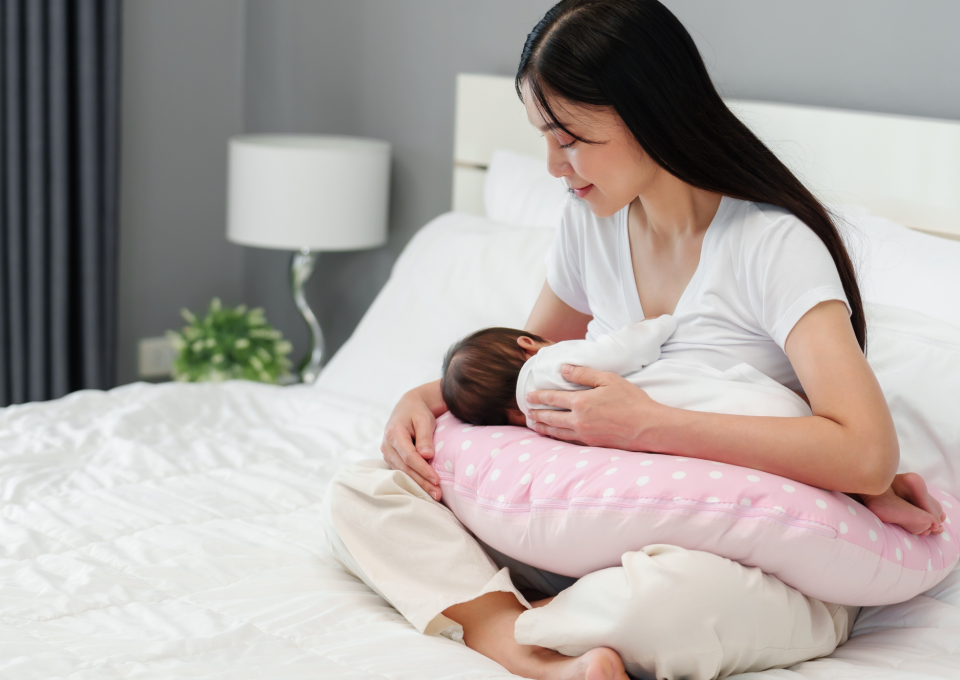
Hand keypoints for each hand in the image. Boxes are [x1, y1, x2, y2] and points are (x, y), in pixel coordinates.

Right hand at [381, 388, 441, 500]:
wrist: (408, 407)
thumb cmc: (418, 412)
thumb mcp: (424, 419)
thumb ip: (425, 437)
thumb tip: (426, 456)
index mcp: (394, 433)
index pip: (409, 456)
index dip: (423, 469)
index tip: (437, 479)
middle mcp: (387, 445)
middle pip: (405, 468)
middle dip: (422, 482)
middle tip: (438, 494)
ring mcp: (387, 453)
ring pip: (402, 473)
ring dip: (419, 485)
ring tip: (435, 495)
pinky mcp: (391, 458)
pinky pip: (402, 472)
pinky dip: (414, 481)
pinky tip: (426, 489)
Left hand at [525, 365, 665, 449]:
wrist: (648, 427)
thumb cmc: (631, 400)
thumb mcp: (608, 379)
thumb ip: (584, 374)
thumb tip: (564, 369)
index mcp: (581, 402)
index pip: (552, 399)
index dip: (539, 397)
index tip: (529, 396)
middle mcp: (578, 420)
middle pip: (550, 417)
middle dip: (537, 413)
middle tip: (528, 412)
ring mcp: (584, 435)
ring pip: (557, 432)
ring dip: (543, 427)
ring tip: (535, 424)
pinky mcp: (592, 444)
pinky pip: (568, 441)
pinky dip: (557, 438)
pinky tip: (555, 436)